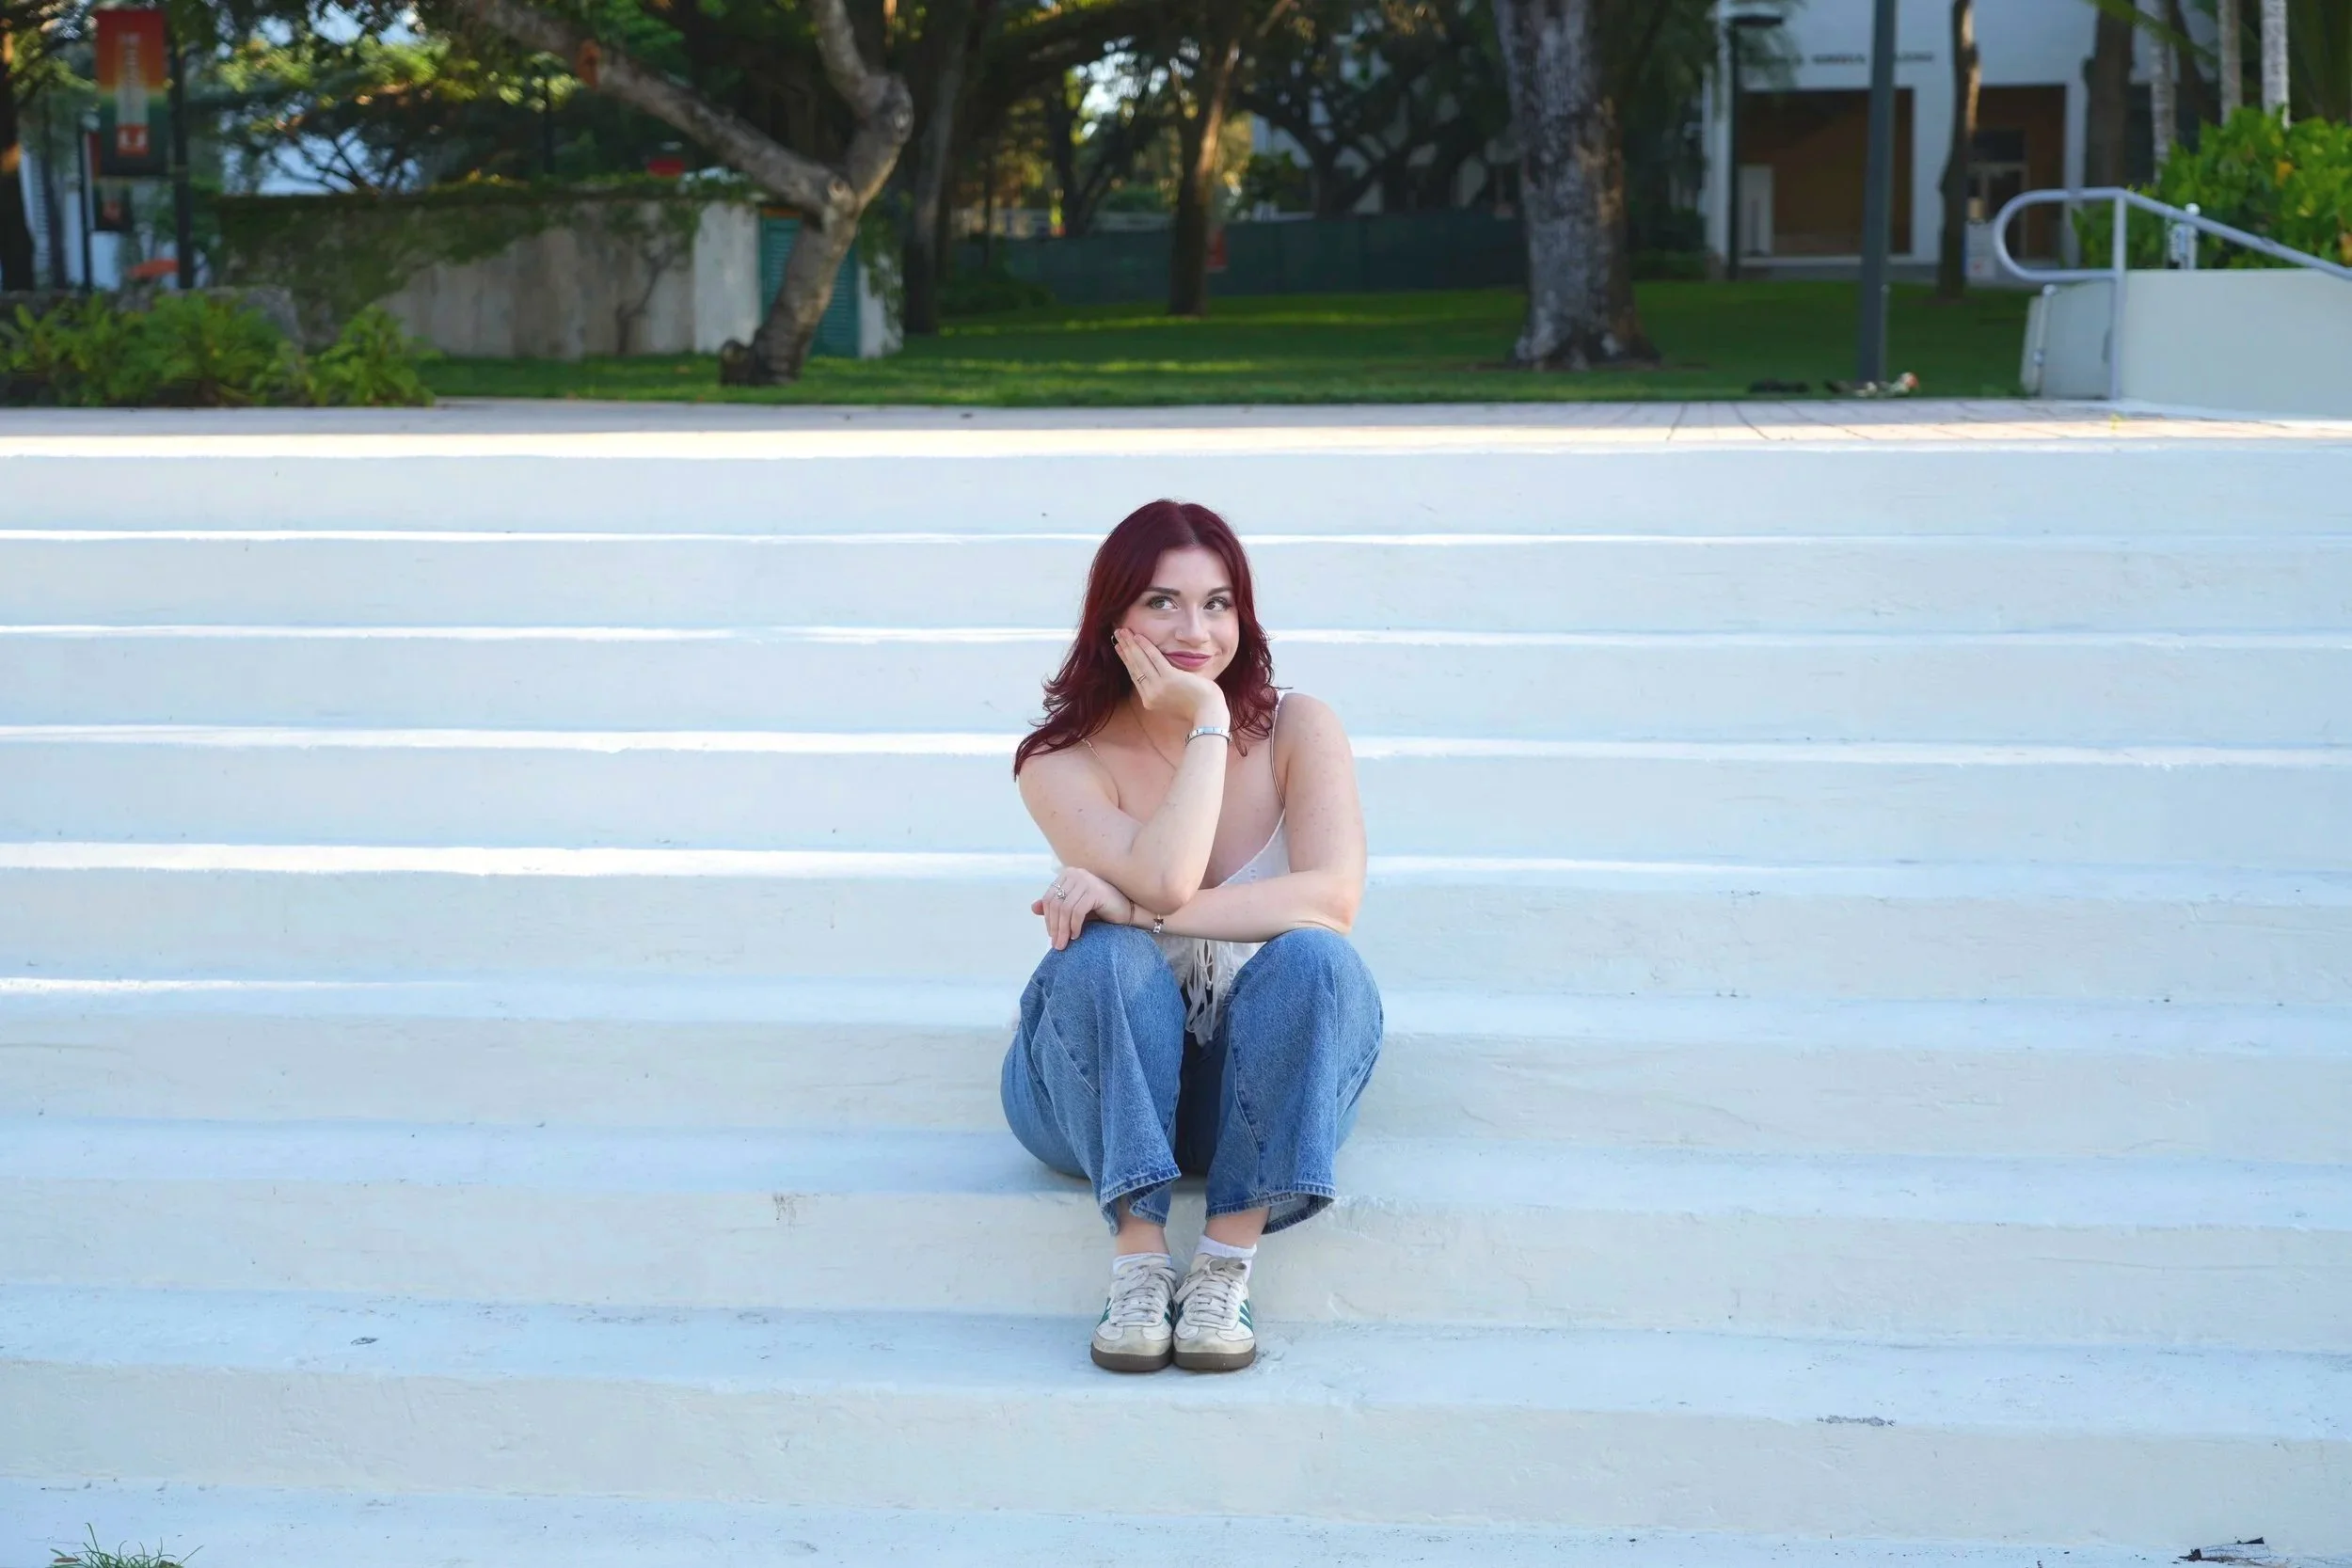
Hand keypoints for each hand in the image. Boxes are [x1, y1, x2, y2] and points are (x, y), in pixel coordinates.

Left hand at [1033, 867, 1138, 950]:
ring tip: (1065, 943)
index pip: (1049, 898)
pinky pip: (1077, 912)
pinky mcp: (1095, 890)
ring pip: (1065, 909)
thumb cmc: (1099, 910)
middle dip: (1054, 927)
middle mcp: (1075, 873)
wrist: (1127, 911)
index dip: (1048, 919)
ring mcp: (1086, 880)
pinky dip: (1074, 926)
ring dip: (1063, 930)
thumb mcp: (1073, 909)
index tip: (1052, 936)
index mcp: (1067, 874)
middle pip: (1055, 904)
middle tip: (1057, 944)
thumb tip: (1033, 908)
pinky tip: (1077, 935)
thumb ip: (1055, 907)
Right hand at [1113, 627, 1227, 727]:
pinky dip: (1145, 646)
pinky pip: (1154, 658)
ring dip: (1130, 644)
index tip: (1120, 648)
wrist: (1209, 712)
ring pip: (1140, 661)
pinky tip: (1138, 636)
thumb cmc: (1197, 706)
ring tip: (1122, 631)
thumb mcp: (1174, 700)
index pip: (1135, 676)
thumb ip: (1163, 689)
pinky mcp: (1169, 678)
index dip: (1126, 660)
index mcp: (1150, 700)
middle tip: (1117, 635)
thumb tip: (1161, 674)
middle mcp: (1150, 694)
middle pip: (1134, 667)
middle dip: (1124, 648)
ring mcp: (1158, 687)